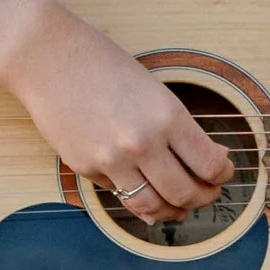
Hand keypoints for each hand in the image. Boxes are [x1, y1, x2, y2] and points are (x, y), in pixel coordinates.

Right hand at [6, 0, 230, 216]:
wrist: (46, 57)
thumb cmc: (102, 65)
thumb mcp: (153, 90)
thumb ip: (178, 129)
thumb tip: (206, 165)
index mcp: (167, 115)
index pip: (209, 165)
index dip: (223, 175)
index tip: (223, 172)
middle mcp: (142, 142)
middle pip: (185, 194)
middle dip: (203, 199)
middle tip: (206, 194)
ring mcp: (111, 160)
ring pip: (152, 207)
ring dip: (172, 212)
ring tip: (178, 206)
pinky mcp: (85, 169)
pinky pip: (120, 194)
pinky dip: (135, 194)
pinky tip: (141, 185)